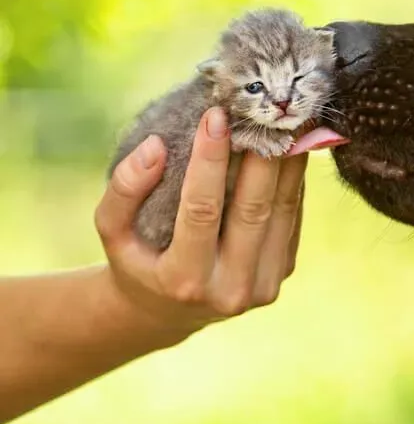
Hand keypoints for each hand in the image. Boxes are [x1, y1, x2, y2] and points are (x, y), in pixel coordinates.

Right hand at [94, 107, 306, 337]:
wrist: (167, 311)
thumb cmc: (136, 260)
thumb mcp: (112, 230)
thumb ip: (123, 190)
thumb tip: (156, 147)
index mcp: (183, 280)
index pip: (202, 211)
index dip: (209, 161)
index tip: (215, 116)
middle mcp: (230, 289)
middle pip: (252, 210)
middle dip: (258, 155)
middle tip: (262, 113)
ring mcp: (262, 286)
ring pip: (282, 212)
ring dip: (287, 164)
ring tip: (286, 122)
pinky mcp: (282, 274)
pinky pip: (292, 219)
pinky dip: (293, 181)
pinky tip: (292, 149)